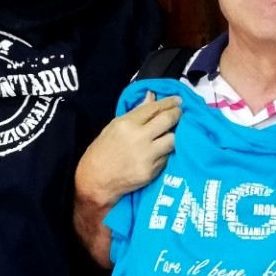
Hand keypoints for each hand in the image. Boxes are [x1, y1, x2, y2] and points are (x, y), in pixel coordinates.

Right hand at [77, 92, 181, 206]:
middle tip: (179, 112)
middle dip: (177, 114)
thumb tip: (152, 96)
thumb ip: (136, 112)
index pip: (154, 108)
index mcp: (127, 124)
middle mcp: (138, 138)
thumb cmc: (102, 150)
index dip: (169, 102)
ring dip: (174, 135)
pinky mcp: (151, 172)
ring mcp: (146, 156)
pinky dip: (165, 152)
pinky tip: (160, 151)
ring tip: (170, 133)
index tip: (178, 100)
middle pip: (167, 121)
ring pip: (172, 140)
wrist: (96, 179)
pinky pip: (166, 157)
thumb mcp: (115, 126)